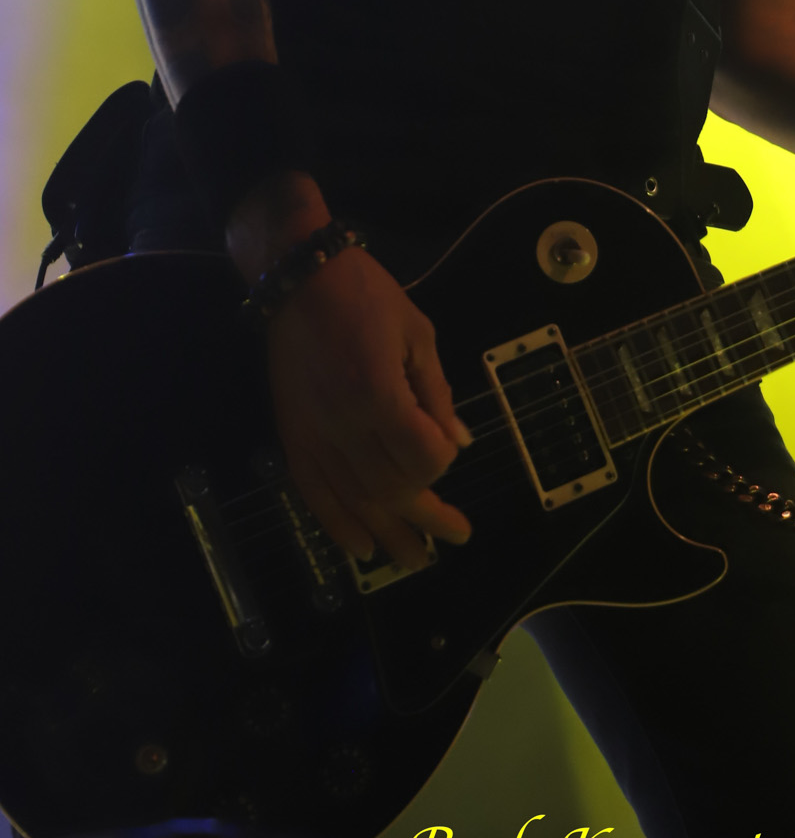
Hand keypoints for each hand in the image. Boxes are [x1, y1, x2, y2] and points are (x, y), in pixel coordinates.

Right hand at [227, 172, 472, 568]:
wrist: (300, 279)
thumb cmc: (368, 297)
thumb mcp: (417, 333)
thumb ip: (436, 393)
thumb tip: (459, 443)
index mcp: (379, 393)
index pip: (421, 456)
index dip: (441, 460)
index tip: (447, 445)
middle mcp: (343, 424)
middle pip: (390, 487)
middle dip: (427, 515)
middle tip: (456, 537)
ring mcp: (313, 434)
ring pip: (355, 500)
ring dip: (388, 532)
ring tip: (415, 558)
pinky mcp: (292, 436)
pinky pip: (313, 493)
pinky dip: (337, 525)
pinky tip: (361, 549)